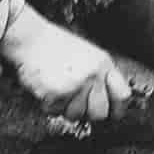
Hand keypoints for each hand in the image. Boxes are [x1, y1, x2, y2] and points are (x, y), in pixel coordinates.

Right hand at [0, 0, 136, 123]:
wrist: (30, 38)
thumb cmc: (56, 47)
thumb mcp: (89, 56)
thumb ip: (101, 76)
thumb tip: (108, 104)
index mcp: (104, 64)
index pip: (123, 95)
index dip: (118, 110)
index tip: (112, 115)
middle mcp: (93, 75)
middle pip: (100, 113)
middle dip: (88, 114)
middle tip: (76, 103)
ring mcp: (76, 85)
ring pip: (76, 115)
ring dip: (65, 109)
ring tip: (59, 89)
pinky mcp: (57, 93)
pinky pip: (56, 112)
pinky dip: (49, 105)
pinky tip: (47, 87)